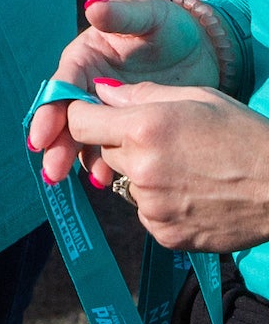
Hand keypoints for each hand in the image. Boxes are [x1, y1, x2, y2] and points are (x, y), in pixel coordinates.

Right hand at [31, 0, 223, 181]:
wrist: (201, 48)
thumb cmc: (168, 25)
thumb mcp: (147, 17)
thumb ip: (121, 15)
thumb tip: (94, 8)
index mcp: (83, 58)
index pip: (61, 86)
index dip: (49, 112)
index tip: (41, 137)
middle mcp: (87, 84)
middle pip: (66, 116)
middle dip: (58, 144)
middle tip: (54, 171)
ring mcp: (106, 107)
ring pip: (85, 135)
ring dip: (81, 158)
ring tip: (92, 180)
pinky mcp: (126, 124)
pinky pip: (109, 145)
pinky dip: (106, 163)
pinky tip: (109, 179)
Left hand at [66, 80, 268, 253]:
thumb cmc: (246, 135)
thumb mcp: (198, 98)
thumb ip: (141, 94)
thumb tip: (99, 90)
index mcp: (143, 128)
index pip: (77, 121)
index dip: (83, 115)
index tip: (94, 114)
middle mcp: (141, 168)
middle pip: (103, 152)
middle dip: (122, 144)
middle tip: (164, 142)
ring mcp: (152, 205)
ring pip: (125, 183)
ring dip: (143, 176)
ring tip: (187, 170)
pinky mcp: (165, 233)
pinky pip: (146, 212)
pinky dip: (161, 204)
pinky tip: (194, 194)